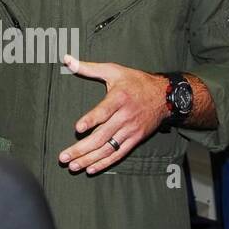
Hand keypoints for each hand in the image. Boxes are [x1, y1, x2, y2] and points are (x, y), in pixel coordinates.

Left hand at [58, 55, 167, 173]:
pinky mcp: (135, 139)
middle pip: (101, 135)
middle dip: (81, 148)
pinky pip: (118, 154)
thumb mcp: (114, 70)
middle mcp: (125, 116)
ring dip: (89, 159)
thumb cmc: (135, 81)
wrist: (164, 96)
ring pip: (108, 148)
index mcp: (119, 98)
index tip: (78, 128)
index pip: (104, 111)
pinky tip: (90, 168)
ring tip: (73, 166)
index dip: (91, 120)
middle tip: (64, 157)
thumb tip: (67, 59)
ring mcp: (130, 130)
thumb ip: (88, 68)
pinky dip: (104, 162)